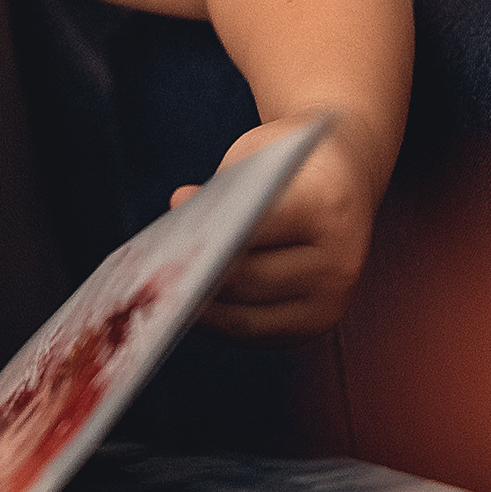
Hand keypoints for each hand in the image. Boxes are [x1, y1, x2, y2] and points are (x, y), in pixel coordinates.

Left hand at [171, 114, 383, 344]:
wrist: (345, 174)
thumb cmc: (287, 162)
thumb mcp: (254, 157)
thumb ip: (218, 189)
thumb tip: (176, 209)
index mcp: (327, 209)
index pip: (253, 230)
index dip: (204, 239)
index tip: (160, 244)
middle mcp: (339, 261)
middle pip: (247, 279)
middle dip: (193, 277)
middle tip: (145, 277)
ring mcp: (334, 299)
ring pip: (248, 317)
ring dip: (199, 309)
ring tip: (156, 296)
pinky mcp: (319, 323)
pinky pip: (258, 334)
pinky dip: (219, 324)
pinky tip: (186, 311)